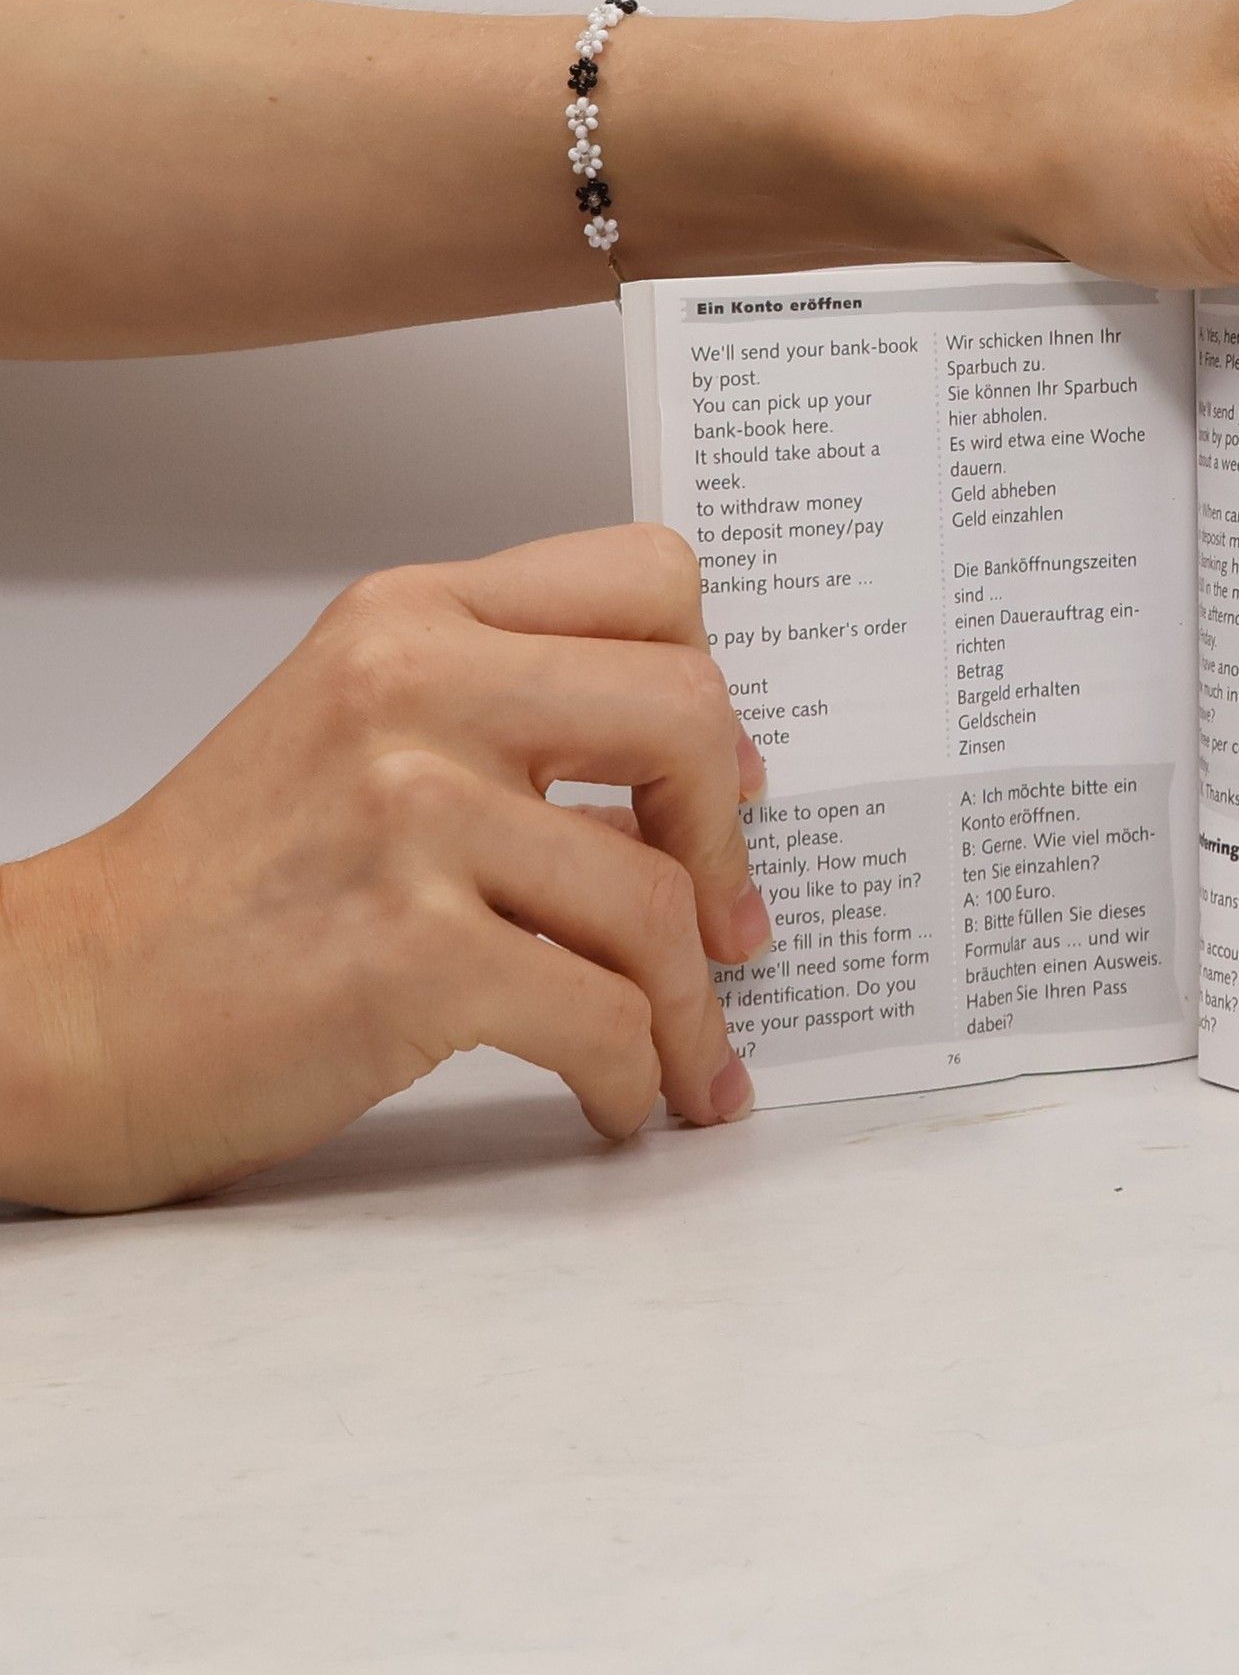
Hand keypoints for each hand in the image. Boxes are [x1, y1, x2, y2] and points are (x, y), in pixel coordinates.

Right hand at [0, 525, 766, 1213]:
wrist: (57, 1007)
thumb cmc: (222, 882)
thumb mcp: (353, 725)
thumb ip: (505, 708)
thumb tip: (703, 770)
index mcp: (412, 620)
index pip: (648, 580)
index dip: (710, 684)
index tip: (720, 780)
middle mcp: (413, 691)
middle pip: (688, 715)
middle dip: (729, 841)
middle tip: (731, 922)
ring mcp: (408, 818)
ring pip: (657, 899)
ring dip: (692, 1005)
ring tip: (688, 1052)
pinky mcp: (407, 956)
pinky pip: (603, 1016)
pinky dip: (635, 1074)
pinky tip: (615, 1097)